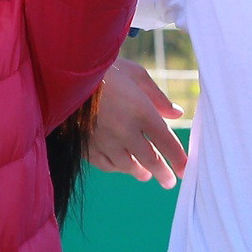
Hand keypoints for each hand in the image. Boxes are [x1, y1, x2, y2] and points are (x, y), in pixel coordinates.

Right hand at [85, 57, 187, 188]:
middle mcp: (125, 131)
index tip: (186, 170)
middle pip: (150, 160)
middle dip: (163, 173)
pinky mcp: (87, 146)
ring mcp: (105, 141)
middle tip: (169, 182)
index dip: (179, 160)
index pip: (167, 143)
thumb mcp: (136, 74)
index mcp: (142, 112)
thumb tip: (177, 114)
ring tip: (145, 174)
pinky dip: (116, 168)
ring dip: (140, 172)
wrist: (65, 75)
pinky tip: (120, 166)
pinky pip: (105, 165)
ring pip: (127, 166)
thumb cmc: (105, 69)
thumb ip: (158, 97)